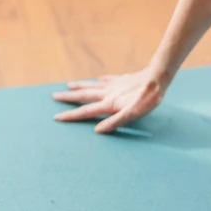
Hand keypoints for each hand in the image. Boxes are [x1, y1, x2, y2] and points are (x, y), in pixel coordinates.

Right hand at [52, 68, 166, 132]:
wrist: (157, 79)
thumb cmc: (147, 100)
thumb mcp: (133, 114)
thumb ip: (115, 122)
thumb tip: (97, 131)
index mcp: (109, 104)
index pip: (86, 111)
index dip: (71, 115)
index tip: (57, 117)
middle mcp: (108, 93)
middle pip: (84, 95)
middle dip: (68, 97)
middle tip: (54, 96)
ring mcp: (114, 85)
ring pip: (92, 86)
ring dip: (80, 86)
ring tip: (68, 85)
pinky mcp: (123, 80)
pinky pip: (107, 80)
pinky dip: (100, 81)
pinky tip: (98, 79)